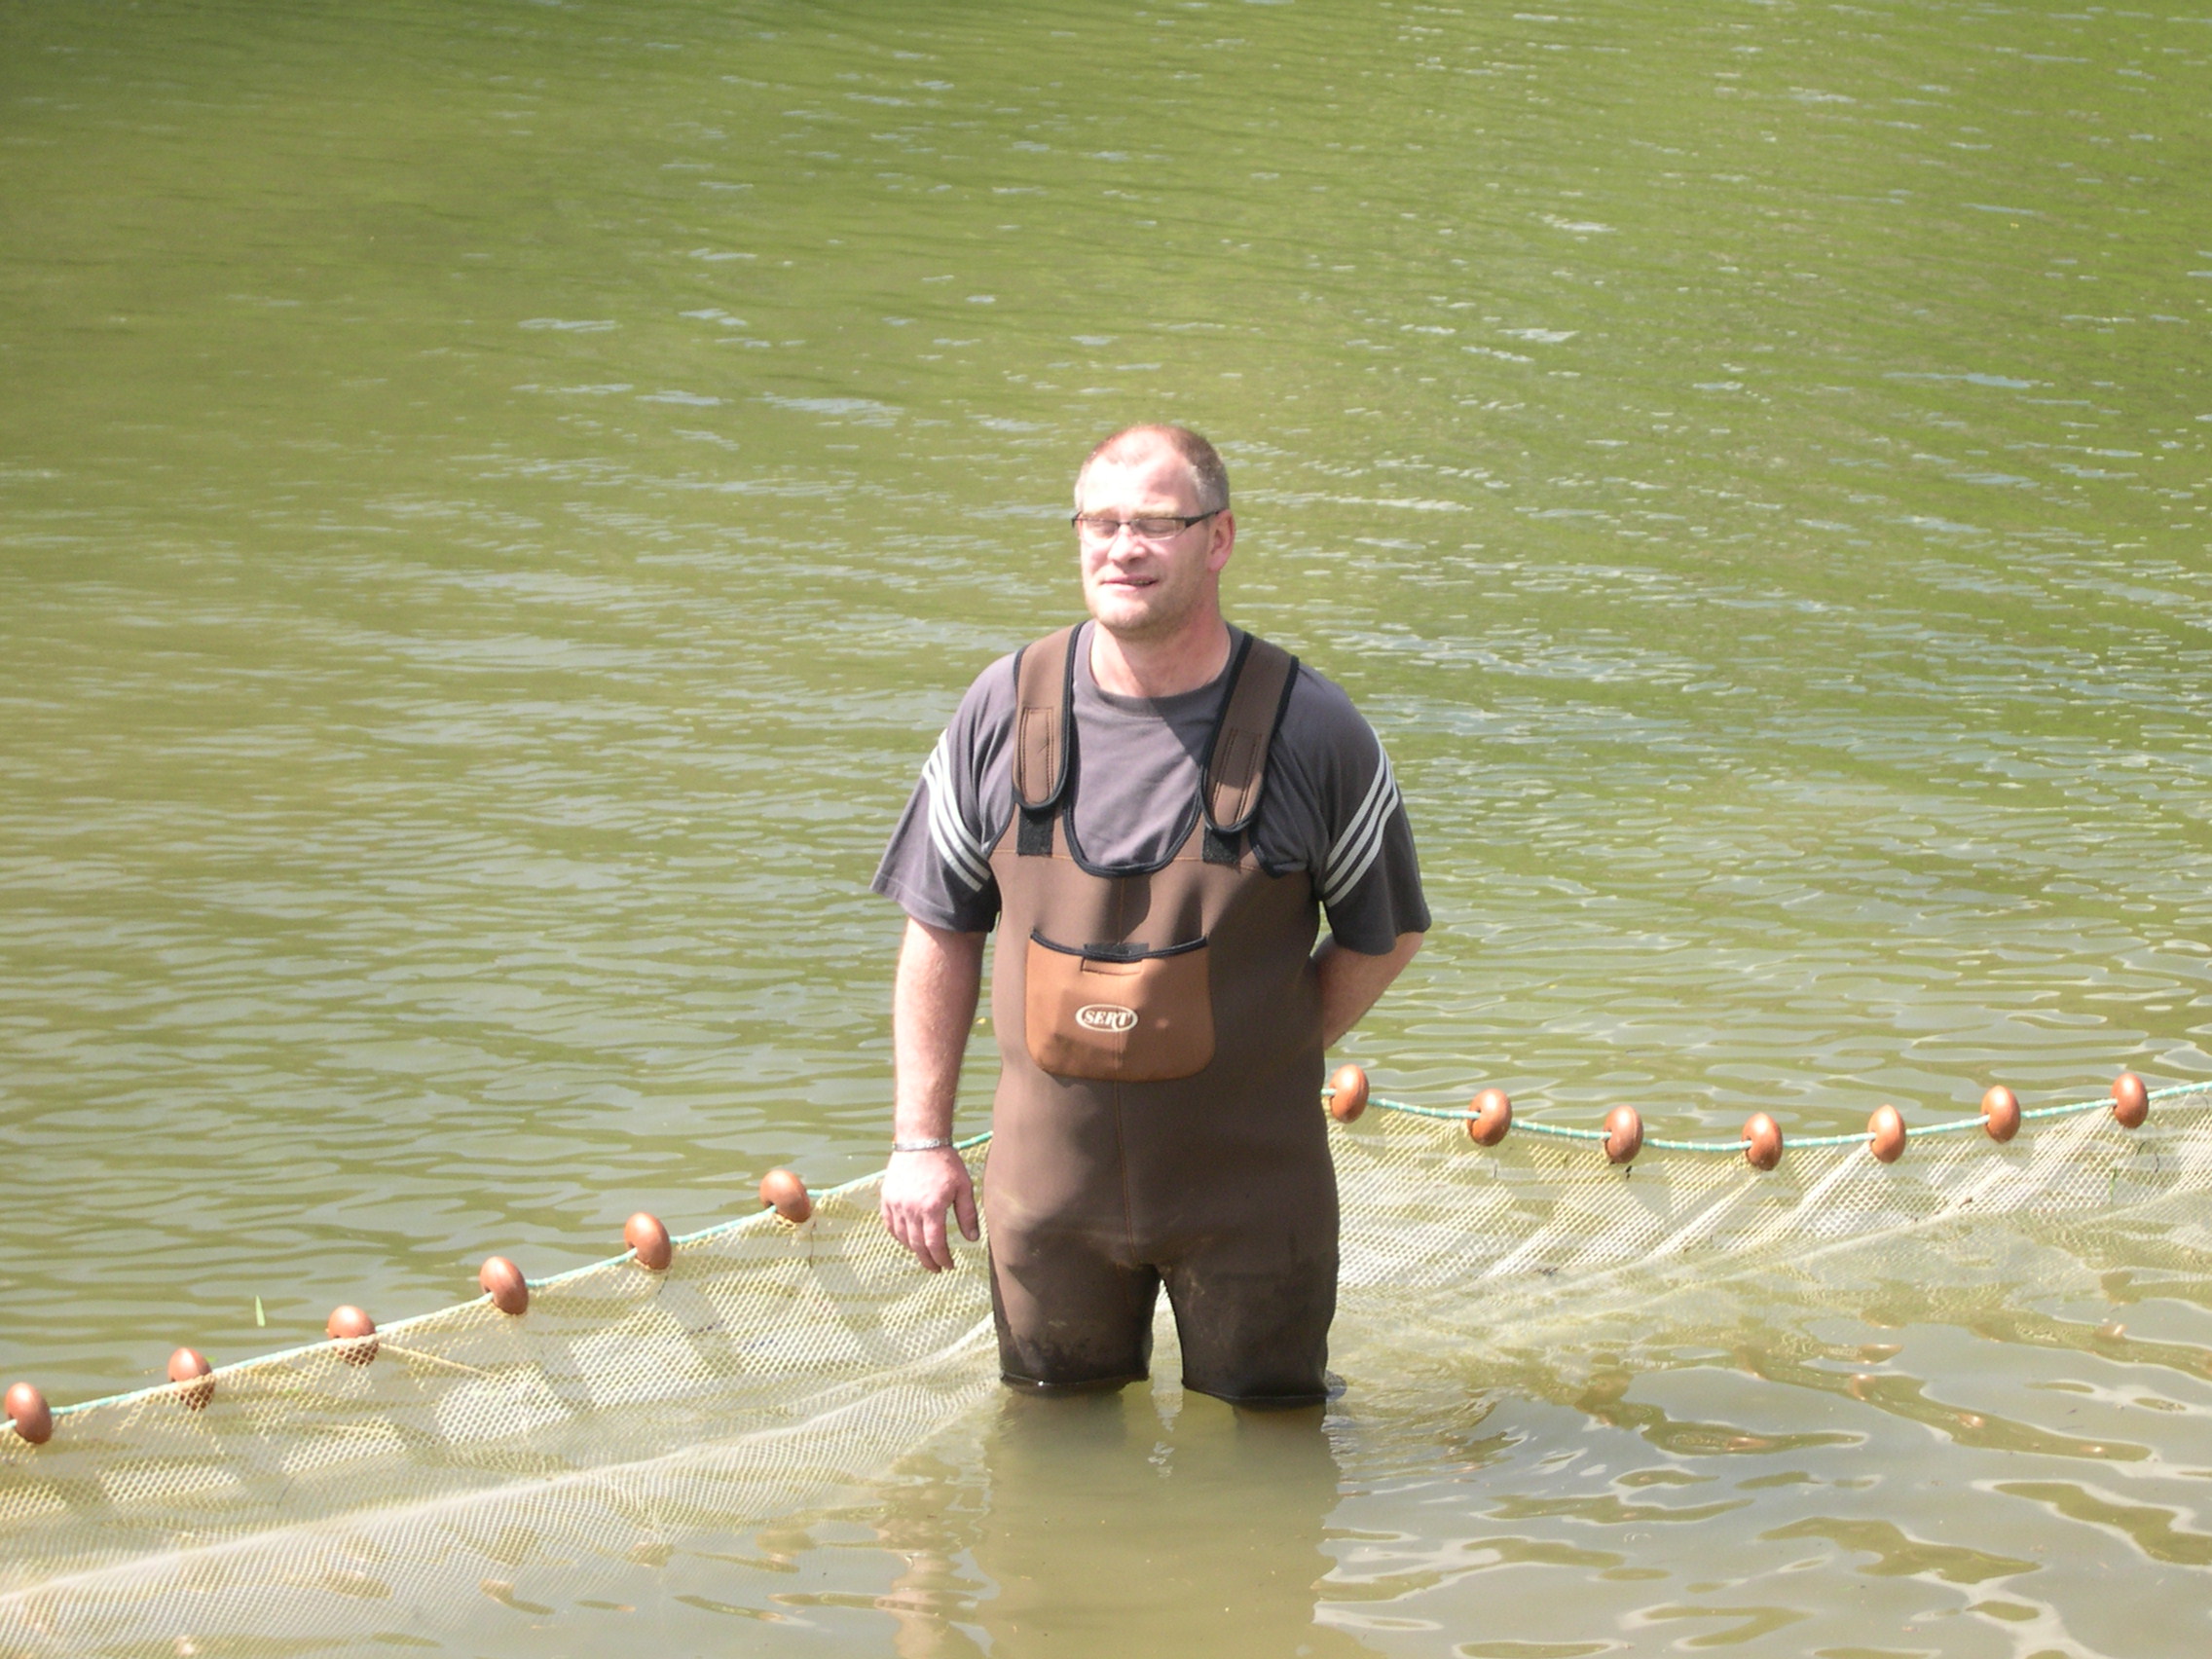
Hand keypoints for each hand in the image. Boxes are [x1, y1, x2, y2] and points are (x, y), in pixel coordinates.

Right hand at [880, 1147, 979, 1271]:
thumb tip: (972, 1239)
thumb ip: (967, 1215)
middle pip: (917, 1246)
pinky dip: (898, 1236)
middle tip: (937, 1267)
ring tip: (925, 1254)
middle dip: (928, 1260)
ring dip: (914, 1250)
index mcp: (932, 1208)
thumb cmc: (946, 1163)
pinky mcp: (887, 1198)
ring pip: (902, 1237)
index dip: (942, 1259)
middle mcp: (911, 1209)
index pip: (935, 1244)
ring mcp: (896, 1204)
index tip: (949, 1265)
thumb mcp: (964, 1187)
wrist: (921, 1141)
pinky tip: (907, 1240)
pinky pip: (889, 1224)